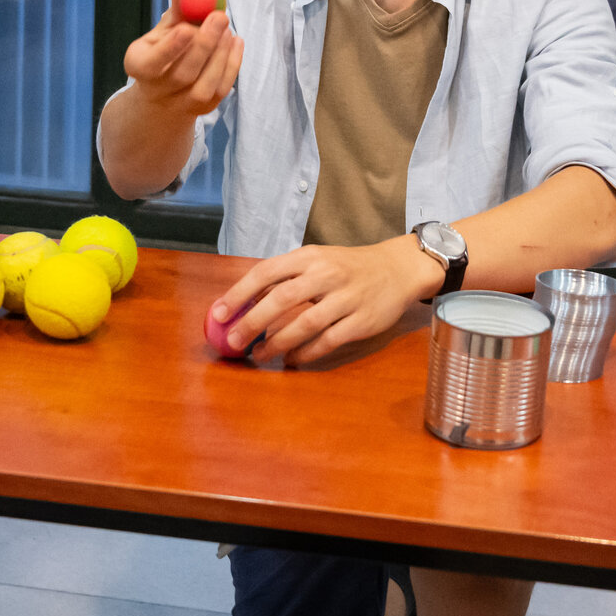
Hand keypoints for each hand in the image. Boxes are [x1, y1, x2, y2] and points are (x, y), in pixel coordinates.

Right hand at [124, 0, 243, 117]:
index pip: (153, 62)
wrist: (166, 92)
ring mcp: (182, 104)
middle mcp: (158, 91)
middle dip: (204, 44)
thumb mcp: (165, 27)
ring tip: (226, 27)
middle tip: (219, 16)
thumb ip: (178, 5)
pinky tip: (235, 41)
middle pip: (183, 74)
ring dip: (220, 53)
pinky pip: (222, 88)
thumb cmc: (165, 50)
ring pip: (205, 84)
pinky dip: (232, 63)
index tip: (186, 28)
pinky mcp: (204, 108)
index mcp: (140, 67)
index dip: (170, 47)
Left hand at [213, 234, 445, 365]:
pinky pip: (327, 341)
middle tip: (233, 341)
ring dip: (277, 343)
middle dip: (252, 323)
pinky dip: (306, 353)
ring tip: (259, 354)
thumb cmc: (348, 267)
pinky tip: (292, 359)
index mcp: (309, 256)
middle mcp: (326, 274)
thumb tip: (243, 303)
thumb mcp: (317, 260)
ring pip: (304, 324)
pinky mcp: (361, 321)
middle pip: (281, 300)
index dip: (239, 294)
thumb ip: (286, 277)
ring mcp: (346, 298)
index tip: (218, 314)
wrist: (398, 269)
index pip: (266, 273)